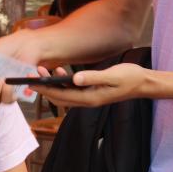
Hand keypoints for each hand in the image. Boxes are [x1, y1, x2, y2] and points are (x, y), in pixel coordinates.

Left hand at [32, 63, 151, 107]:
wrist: (143, 83)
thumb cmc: (129, 78)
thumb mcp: (112, 75)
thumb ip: (93, 77)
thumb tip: (74, 78)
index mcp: (90, 98)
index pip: (61, 96)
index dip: (45, 89)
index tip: (31, 81)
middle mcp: (87, 101)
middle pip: (59, 97)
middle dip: (43, 87)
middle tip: (30, 74)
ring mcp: (89, 97)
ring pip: (64, 94)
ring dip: (51, 84)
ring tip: (41, 70)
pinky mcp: (90, 92)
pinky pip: (71, 90)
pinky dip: (62, 82)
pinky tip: (59, 71)